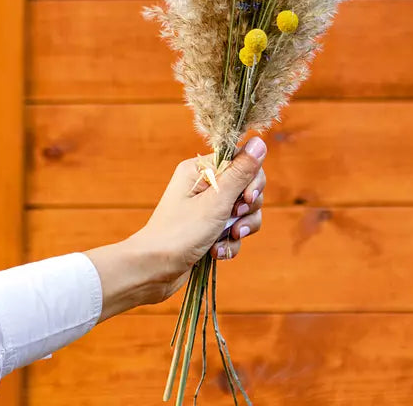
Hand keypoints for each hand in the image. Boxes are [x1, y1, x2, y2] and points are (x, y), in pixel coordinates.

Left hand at [85, 137, 266, 320]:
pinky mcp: (209, 229)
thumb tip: (259, 141)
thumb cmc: (180, 232)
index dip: (251, 179)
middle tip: (234, 218)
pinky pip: (233, 230)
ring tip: (227, 238)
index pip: (241, 161)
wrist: (153, 271)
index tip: (248, 197)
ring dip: (240, 228)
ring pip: (243, 211)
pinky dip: (229, 242)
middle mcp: (204, 185)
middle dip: (247, 207)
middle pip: (247, 186)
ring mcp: (207, 208)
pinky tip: (216, 252)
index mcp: (201, 169)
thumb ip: (240, 172)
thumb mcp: (216, 201)